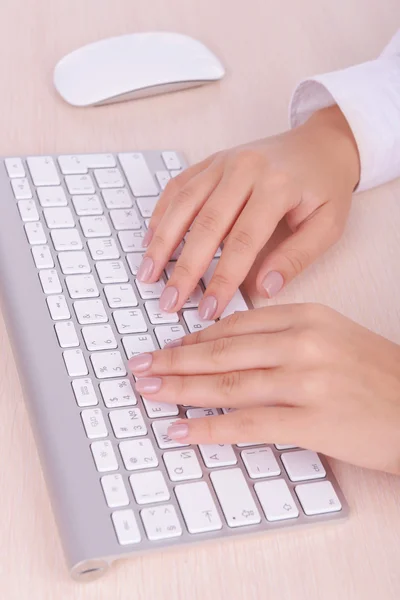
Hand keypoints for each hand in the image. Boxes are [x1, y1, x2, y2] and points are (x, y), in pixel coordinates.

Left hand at [130, 304, 399, 473]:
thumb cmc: (376, 372)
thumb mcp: (331, 335)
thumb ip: (283, 334)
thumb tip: (231, 346)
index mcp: (306, 316)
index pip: (235, 325)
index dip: (194, 339)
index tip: (167, 347)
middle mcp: (302, 342)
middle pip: (222, 351)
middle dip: (174, 359)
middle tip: (140, 365)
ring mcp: (306, 381)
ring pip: (228, 384)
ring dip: (181, 389)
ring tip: (149, 391)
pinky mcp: (312, 420)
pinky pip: (248, 423)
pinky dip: (209, 428)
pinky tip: (181, 430)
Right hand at [138, 106, 358, 319]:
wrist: (321, 143)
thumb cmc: (325, 187)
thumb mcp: (327, 225)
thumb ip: (297, 258)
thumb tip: (264, 289)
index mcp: (277, 186)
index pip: (242, 242)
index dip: (222, 280)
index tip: (208, 309)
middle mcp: (245, 169)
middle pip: (205, 225)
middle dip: (184, 268)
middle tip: (168, 301)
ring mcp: (224, 162)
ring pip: (183, 204)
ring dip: (162, 242)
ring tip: (147, 274)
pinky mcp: (211, 161)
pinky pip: (178, 186)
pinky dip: (162, 213)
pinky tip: (150, 239)